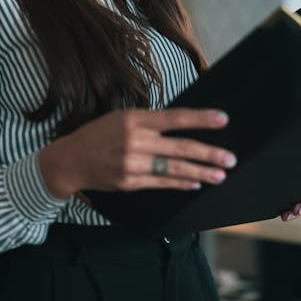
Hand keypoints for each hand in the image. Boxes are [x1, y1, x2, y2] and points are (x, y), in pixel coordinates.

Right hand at [39, 107, 236, 199]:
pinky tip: (196, 182)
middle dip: (209, 153)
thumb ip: (148, 122)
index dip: (200, 119)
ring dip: (201, 172)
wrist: (70, 160)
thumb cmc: (97, 134)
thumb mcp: (121, 117)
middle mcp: (135, 141)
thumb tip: (180, 124)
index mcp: (134, 119)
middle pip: (180, 148)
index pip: (174, 118)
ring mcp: (133, 164)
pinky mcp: (131, 182)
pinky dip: (181, 184)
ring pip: (175, 169)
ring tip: (221, 174)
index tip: (222, 119)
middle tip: (230, 158)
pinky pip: (162, 184)